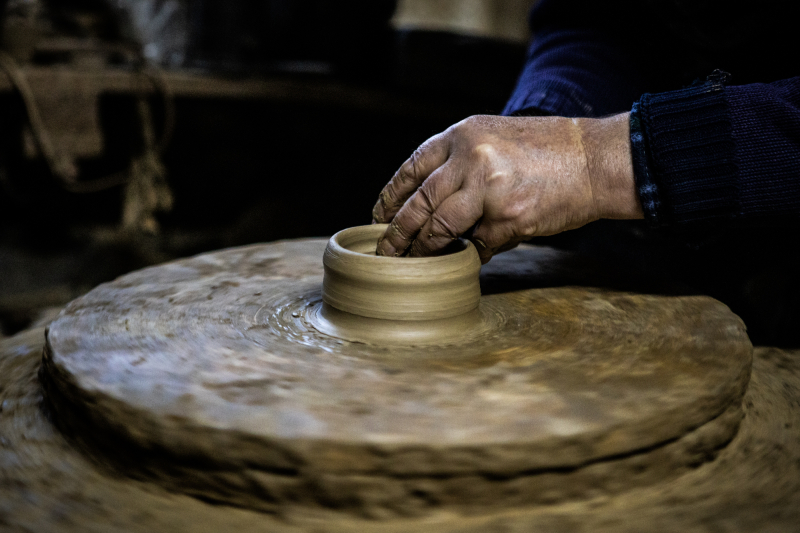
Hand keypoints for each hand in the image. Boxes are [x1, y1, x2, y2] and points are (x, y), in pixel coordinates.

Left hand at [372, 113, 641, 262]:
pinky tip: (470, 257)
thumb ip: (460, 161)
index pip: (412, 168)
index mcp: (463, 134)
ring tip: (415, 262)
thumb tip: (427, 199)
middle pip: (419, 202)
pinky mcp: (508, 219)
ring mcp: (488, 189)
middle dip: (397, 232)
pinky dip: (472, 254)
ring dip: (424, 249)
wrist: (594, 159)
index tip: (379, 215)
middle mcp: (470, 158)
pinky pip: (478, 245)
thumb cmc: (547, 150)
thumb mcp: (494, 137)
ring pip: (439, 228)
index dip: (391, 195)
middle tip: (387, 250)